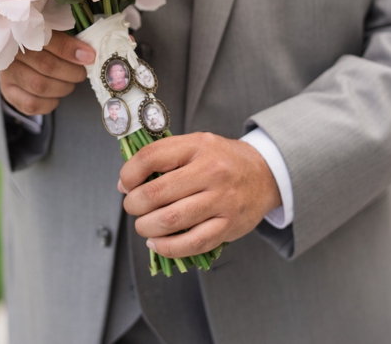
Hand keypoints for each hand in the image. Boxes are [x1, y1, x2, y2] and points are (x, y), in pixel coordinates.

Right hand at [0, 30, 94, 115]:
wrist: (16, 63)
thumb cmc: (38, 48)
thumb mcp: (50, 37)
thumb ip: (66, 42)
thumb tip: (88, 55)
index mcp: (22, 34)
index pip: (47, 41)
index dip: (70, 50)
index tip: (89, 56)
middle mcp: (11, 54)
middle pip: (46, 65)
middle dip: (71, 72)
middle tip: (80, 73)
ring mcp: (7, 76)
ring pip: (40, 86)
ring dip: (62, 87)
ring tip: (68, 84)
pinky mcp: (9, 94)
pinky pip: (33, 104)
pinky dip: (50, 102)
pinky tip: (54, 96)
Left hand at [120, 132, 281, 258]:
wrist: (265, 173)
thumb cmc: (221, 159)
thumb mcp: (194, 144)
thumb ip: (162, 157)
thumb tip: (126, 184)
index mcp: (197, 146)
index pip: (150, 157)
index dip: (129, 174)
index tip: (125, 184)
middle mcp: (211, 172)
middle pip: (156, 193)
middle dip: (134, 204)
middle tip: (132, 207)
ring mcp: (222, 200)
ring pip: (172, 220)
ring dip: (147, 227)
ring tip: (143, 225)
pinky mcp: (230, 226)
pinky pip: (193, 243)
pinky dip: (168, 247)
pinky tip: (157, 243)